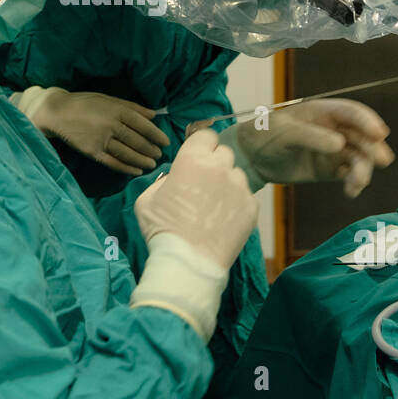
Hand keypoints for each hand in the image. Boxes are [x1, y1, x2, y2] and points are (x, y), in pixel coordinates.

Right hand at [18, 86, 170, 174]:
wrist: (57, 112)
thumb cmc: (85, 103)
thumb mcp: (108, 99)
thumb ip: (132, 106)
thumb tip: (154, 114)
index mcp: (117, 110)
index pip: (142, 124)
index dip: (156, 134)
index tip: (165, 141)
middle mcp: (111, 125)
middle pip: (137, 140)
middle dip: (151, 149)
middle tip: (160, 154)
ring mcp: (101, 139)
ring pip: (127, 153)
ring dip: (142, 160)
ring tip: (152, 164)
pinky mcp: (92, 151)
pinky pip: (113, 162)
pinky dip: (126, 168)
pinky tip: (136, 171)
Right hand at [133, 129, 257, 268]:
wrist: (188, 263)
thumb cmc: (162, 230)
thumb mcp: (146, 200)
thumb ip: (161, 182)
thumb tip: (173, 179)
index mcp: (192, 159)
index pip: (206, 135)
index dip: (201, 145)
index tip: (197, 158)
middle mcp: (219, 167)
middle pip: (224, 153)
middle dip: (215, 164)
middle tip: (204, 184)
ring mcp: (239, 187)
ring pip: (236, 176)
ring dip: (227, 184)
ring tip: (213, 207)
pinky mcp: (251, 207)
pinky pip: (245, 198)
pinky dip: (236, 205)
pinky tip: (223, 221)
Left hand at [228, 98, 393, 195]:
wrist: (250, 158)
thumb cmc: (265, 135)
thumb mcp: (285, 132)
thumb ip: (311, 137)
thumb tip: (340, 144)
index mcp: (323, 111)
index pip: (352, 113)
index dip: (368, 121)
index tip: (380, 133)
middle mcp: (334, 129)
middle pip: (362, 137)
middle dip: (373, 148)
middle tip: (382, 160)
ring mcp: (333, 150)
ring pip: (358, 158)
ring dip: (364, 170)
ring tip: (357, 184)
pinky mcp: (329, 169)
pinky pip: (348, 175)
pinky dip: (354, 183)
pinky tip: (351, 191)